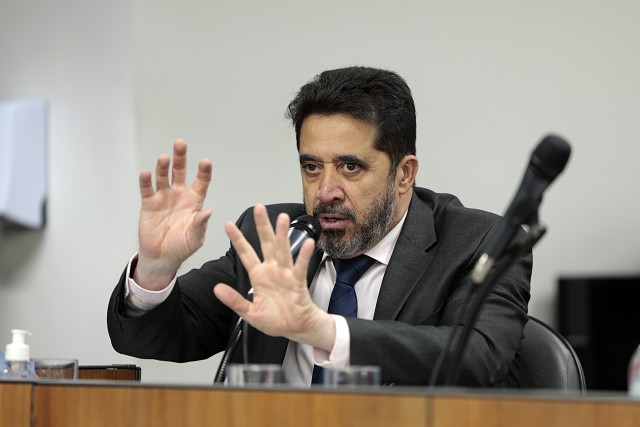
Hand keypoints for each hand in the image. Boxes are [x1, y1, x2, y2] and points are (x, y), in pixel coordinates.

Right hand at [134, 139, 212, 289]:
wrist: (162, 257)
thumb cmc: (182, 246)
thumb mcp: (195, 238)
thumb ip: (200, 224)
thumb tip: (208, 212)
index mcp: (194, 201)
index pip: (201, 182)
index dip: (203, 171)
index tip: (205, 162)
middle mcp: (179, 195)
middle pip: (180, 171)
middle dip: (180, 157)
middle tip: (180, 143)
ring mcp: (163, 197)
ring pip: (163, 176)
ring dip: (163, 166)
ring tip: (164, 158)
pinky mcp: (149, 203)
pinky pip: (147, 189)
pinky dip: (146, 181)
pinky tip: (146, 173)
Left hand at [213, 205, 335, 351]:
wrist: (295, 328)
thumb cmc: (274, 319)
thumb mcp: (249, 312)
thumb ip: (234, 300)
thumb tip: (216, 289)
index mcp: (258, 275)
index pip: (245, 253)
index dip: (237, 239)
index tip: (227, 224)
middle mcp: (272, 269)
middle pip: (266, 243)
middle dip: (262, 226)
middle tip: (259, 207)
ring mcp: (285, 274)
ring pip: (283, 250)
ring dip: (282, 234)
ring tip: (282, 217)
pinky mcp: (298, 281)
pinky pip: (300, 267)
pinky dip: (304, 255)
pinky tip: (308, 242)